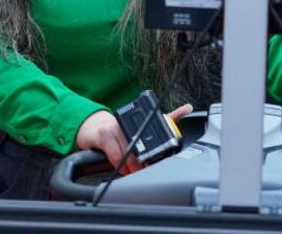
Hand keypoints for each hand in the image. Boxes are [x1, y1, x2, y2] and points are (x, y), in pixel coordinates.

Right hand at [74, 104, 191, 175]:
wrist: (93, 127)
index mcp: (138, 120)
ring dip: (131, 168)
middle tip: (147, 171)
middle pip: (138, 148)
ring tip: (135, 172)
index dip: (154, 151)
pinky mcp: (103, 136)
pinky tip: (124, 171)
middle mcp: (126, 122)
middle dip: (143, 164)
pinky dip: (120, 166)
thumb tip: (187, 108)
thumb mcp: (143, 122)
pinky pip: (114, 156)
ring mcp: (113, 128)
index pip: (150, 134)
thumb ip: (167, 116)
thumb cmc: (121, 127)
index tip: (156, 162)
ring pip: (126, 154)